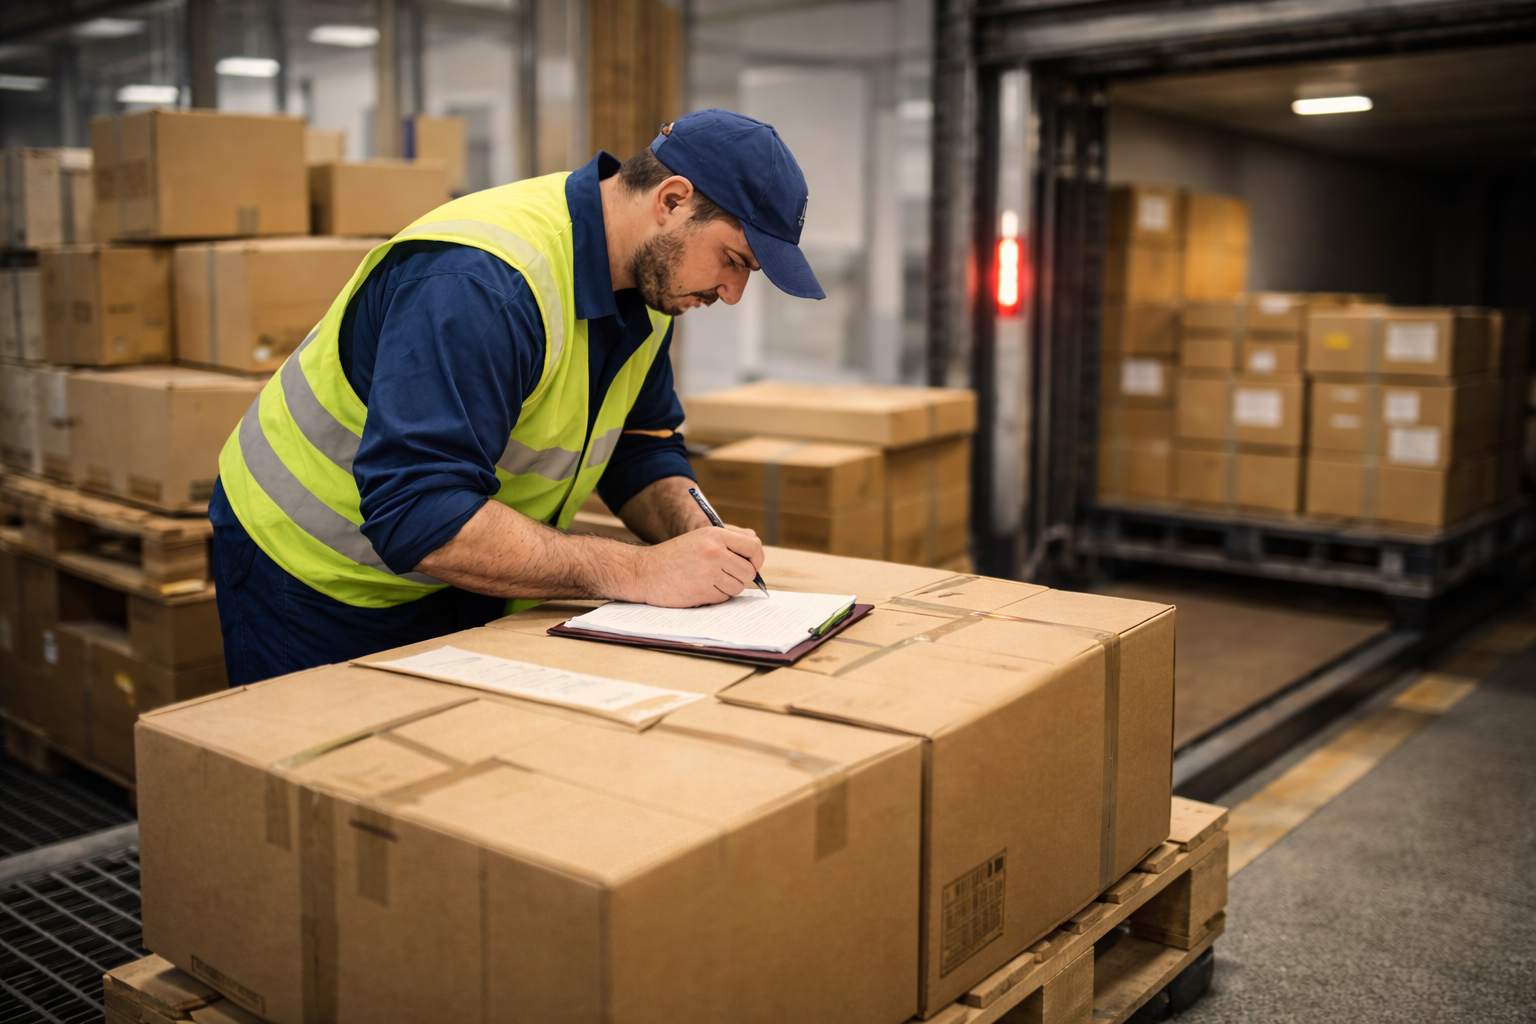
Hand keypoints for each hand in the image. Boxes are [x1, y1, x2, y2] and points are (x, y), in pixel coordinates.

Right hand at [625, 526, 764, 606]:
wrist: (644, 571)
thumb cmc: (674, 555)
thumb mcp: (700, 537)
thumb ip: (729, 541)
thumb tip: (756, 554)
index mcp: (716, 535)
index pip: (754, 546)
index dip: (756, 559)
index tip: (750, 565)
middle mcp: (715, 551)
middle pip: (749, 572)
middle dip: (740, 577)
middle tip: (724, 576)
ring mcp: (709, 572)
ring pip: (738, 587)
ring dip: (727, 588)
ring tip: (708, 581)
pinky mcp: (703, 591)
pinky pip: (724, 598)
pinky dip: (715, 596)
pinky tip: (699, 588)